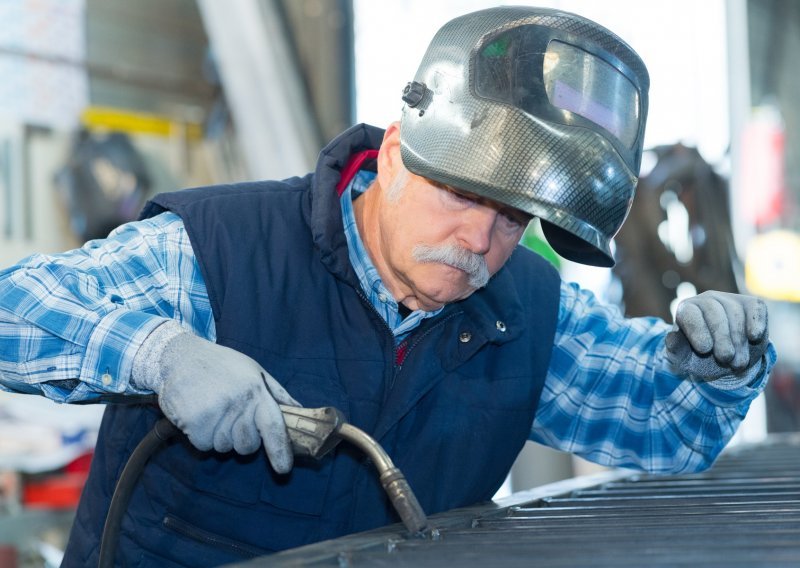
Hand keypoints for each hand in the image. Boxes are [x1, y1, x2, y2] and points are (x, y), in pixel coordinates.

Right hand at [134, 327, 299, 472]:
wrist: (180, 355)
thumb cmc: (222, 364)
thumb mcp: (254, 370)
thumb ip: (276, 393)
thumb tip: (298, 410)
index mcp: (256, 390)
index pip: (273, 426)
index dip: (280, 451)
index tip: (284, 469)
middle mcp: (238, 402)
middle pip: (247, 446)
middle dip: (241, 439)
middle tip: (232, 418)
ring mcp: (215, 413)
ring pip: (224, 447)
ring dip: (219, 436)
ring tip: (213, 410)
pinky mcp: (193, 421)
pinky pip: (204, 446)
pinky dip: (201, 436)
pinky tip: (198, 414)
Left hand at [665, 291, 768, 380]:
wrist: (723, 359)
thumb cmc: (698, 356)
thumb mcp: (684, 358)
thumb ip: (676, 349)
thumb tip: (671, 338)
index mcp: (686, 309)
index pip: (690, 314)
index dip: (698, 331)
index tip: (705, 349)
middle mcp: (706, 299)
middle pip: (715, 312)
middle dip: (722, 338)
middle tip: (725, 359)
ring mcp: (729, 299)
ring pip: (735, 313)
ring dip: (739, 340)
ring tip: (738, 363)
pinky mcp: (750, 304)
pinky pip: (755, 307)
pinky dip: (756, 321)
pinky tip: (755, 337)